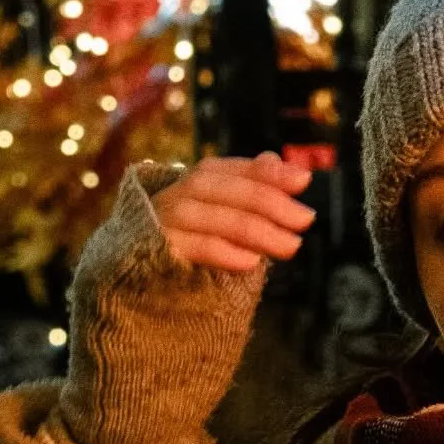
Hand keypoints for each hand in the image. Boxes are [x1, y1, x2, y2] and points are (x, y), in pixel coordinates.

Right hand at [150, 152, 315, 271]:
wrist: (138, 280)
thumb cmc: (192, 244)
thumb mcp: (227, 217)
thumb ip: (252, 189)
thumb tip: (284, 164)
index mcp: (197, 182)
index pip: (235, 169)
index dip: (269, 173)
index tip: (303, 181)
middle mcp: (177, 194)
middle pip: (223, 188)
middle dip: (269, 202)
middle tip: (305, 219)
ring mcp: (162, 221)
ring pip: (210, 216)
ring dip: (254, 229)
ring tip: (290, 246)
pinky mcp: (153, 250)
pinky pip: (190, 247)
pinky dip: (223, 252)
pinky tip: (252, 262)